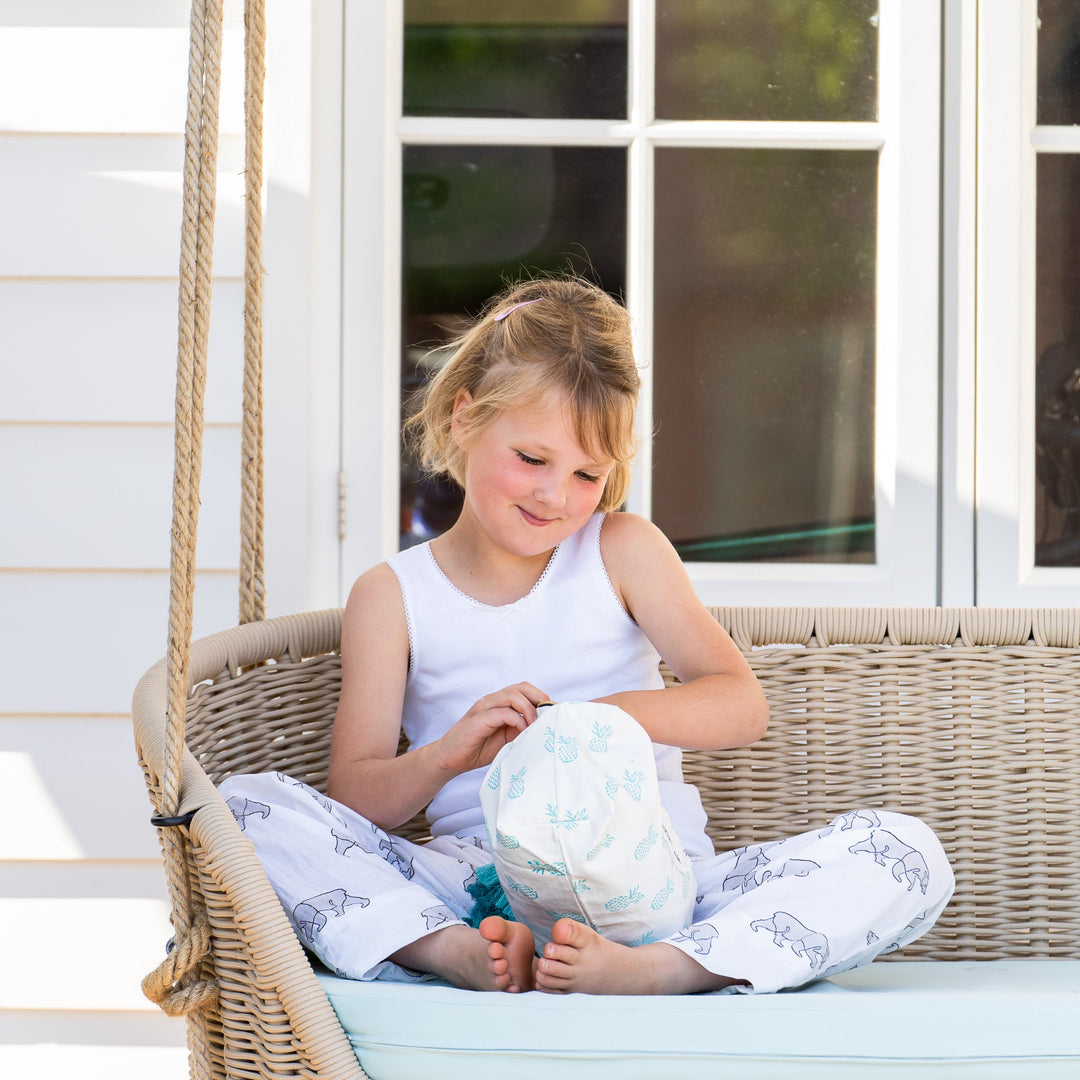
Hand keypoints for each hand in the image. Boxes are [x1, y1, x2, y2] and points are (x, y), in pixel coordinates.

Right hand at [434, 682, 548, 776]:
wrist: (450, 758)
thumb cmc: (479, 748)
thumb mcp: (507, 738)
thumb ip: (522, 730)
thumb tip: (544, 728)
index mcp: (500, 703)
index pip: (525, 690)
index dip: (542, 699)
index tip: (553, 715)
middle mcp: (492, 700)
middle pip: (521, 687)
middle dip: (539, 699)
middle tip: (547, 717)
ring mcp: (484, 708)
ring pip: (512, 695)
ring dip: (529, 709)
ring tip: (534, 725)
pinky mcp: (478, 720)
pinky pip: (502, 712)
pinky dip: (516, 720)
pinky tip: (522, 732)